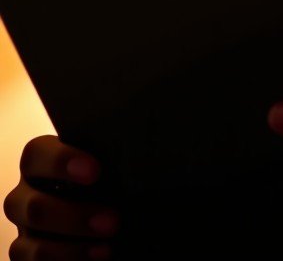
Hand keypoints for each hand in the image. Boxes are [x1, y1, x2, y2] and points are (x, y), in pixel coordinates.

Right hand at [4, 135, 118, 259]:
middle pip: (33, 206)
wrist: (103, 215)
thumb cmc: (107, 181)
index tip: (95, 171)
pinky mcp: (26, 252)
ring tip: (106, 248)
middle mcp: (26, 194)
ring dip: (70, 248)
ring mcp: (24, 228)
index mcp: (42, 162)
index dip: (61, 161)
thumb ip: (109, 159)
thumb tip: (137, 159)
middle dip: (75, 217)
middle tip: (113, 221)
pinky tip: (94, 257)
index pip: (37, 154)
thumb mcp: (107, 167)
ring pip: (31, 245)